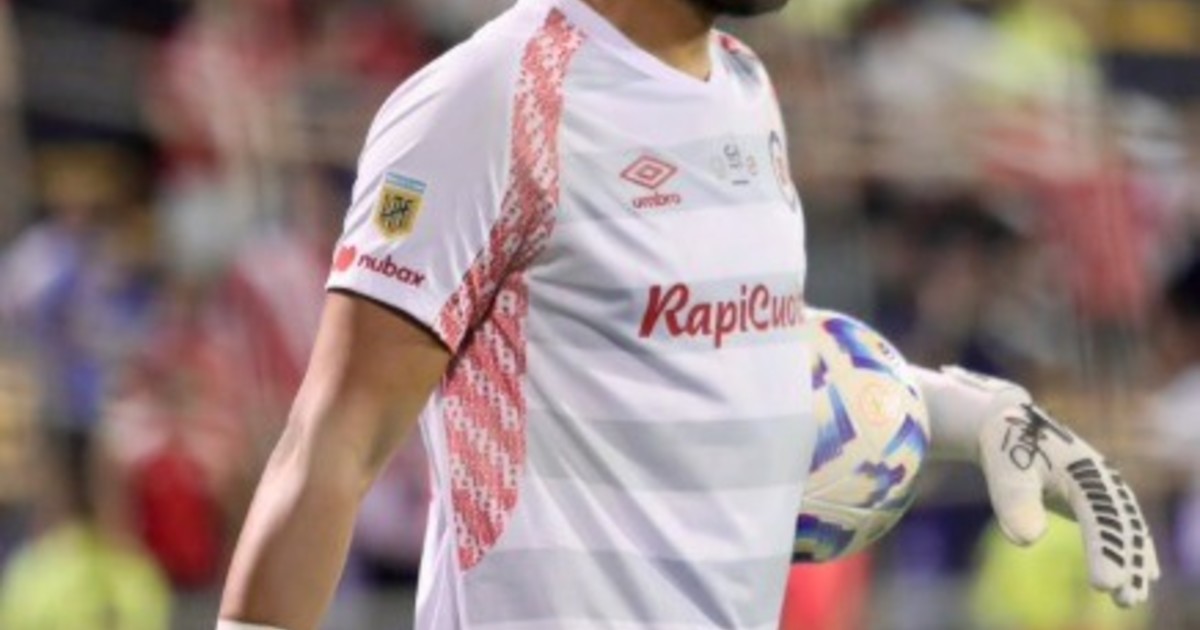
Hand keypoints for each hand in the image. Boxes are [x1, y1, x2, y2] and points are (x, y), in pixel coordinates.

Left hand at [922, 367, 1160, 607]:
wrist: (1009, 424)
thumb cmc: (1008, 447)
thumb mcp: (1006, 468)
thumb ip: (1015, 500)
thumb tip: (1026, 540)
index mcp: (1084, 470)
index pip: (1100, 516)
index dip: (1105, 550)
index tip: (1102, 583)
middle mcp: (1102, 479)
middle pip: (1123, 525)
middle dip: (1126, 562)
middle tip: (1124, 599)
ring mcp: (1103, 487)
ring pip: (1127, 528)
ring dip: (1132, 562)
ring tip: (1131, 599)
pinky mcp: (1096, 497)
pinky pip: (1120, 526)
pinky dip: (1129, 549)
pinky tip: (1139, 575)